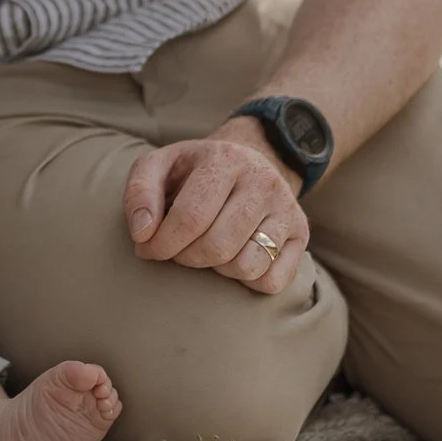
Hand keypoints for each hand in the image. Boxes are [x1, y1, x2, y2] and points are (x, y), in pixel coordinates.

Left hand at [122, 123, 307, 294]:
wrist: (248, 158)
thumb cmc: (194, 170)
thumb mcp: (159, 165)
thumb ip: (140, 192)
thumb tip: (142, 233)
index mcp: (225, 159)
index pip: (191, 217)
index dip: (162, 243)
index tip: (146, 249)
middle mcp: (263, 181)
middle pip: (218, 246)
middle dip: (185, 258)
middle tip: (175, 251)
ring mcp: (287, 209)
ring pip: (247, 266)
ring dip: (217, 269)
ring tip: (206, 249)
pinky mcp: (301, 234)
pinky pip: (272, 281)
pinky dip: (247, 280)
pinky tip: (233, 258)